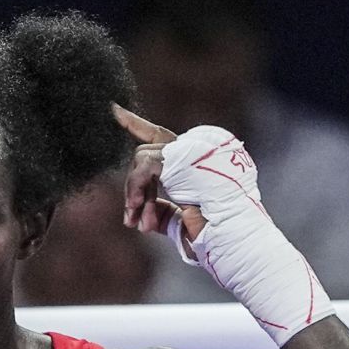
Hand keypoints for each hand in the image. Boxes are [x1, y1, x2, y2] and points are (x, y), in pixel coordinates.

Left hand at [111, 104, 206, 241]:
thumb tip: (143, 207)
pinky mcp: (185, 154)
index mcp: (200, 159)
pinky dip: (136, 187)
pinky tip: (138, 209)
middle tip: (130, 220)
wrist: (233, 237)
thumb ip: (164, 210)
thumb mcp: (182, 221)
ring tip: (136, 222)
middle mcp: (200, 146)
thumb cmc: (216, 234)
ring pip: (143, 158)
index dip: (138, 124)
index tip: (115, 111)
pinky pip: (146, 165)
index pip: (162, 137)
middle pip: (148, 154)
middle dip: (133, 188)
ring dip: (134, 192)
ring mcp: (195, 147)